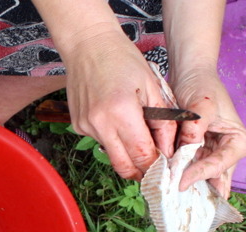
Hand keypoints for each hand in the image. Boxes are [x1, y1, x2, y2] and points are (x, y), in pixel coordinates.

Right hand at [63, 29, 177, 180]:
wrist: (88, 46)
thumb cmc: (123, 60)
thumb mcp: (152, 87)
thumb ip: (163, 122)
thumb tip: (167, 151)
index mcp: (121, 111)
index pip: (142, 154)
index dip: (156, 166)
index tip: (167, 170)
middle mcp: (99, 123)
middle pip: (124, 165)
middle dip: (141, 172)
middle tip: (155, 172)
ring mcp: (85, 126)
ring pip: (112, 154)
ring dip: (127, 154)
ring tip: (139, 140)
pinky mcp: (78, 125)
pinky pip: (100, 141)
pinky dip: (113, 139)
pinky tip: (117, 121)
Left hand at [172, 67, 245, 197]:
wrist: (189, 77)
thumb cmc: (201, 87)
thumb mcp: (201, 105)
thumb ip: (195, 127)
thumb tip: (186, 149)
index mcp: (237, 143)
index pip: (218, 166)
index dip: (199, 175)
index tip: (180, 182)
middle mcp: (225, 154)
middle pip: (212, 180)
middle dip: (196, 191)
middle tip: (176, 202)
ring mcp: (208, 156)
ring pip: (198, 180)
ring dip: (183, 186)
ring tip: (168, 199)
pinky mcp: (191, 155)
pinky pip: (184, 172)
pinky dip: (175, 178)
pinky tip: (163, 187)